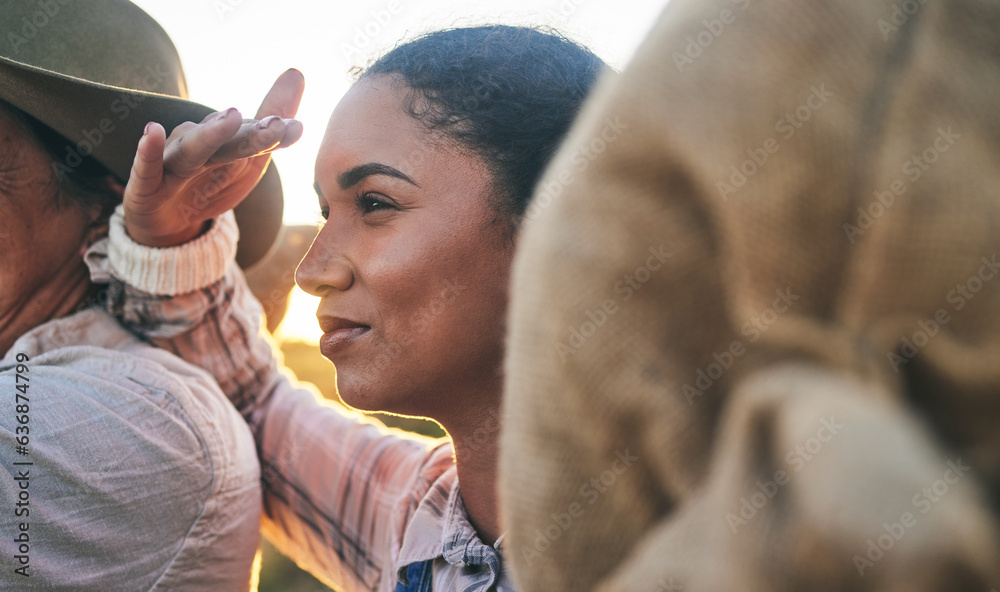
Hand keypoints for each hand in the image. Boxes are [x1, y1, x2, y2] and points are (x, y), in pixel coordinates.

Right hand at [123, 69, 304, 246]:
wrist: (169, 223)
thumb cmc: (210, 185)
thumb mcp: (248, 162)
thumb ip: (272, 128)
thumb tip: (296, 73)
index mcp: (227, 145)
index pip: (253, 137)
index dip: (274, 135)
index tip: (297, 129)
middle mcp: (200, 147)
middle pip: (229, 141)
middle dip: (251, 133)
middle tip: (274, 125)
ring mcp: (173, 162)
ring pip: (194, 149)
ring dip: (211, 134)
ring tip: (230, 117)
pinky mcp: (147, 185)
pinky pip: (147, 167)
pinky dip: (149, 150)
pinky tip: (152, 132)